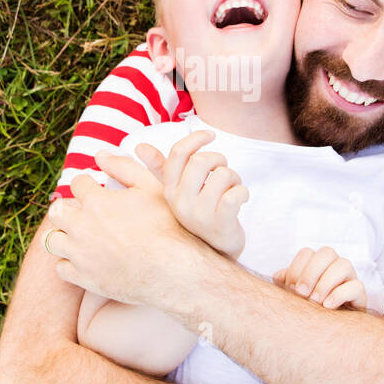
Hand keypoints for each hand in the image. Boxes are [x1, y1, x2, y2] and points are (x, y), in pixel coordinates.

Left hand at [45, 150, 211, 311]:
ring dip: (64, 235)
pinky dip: (69, 263)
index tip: (95, 190)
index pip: (78, 183)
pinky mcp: (84, 278)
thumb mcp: (151, 187)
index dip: (88, 184)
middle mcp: (82, 227)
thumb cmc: (167, 225)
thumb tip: (99, 155)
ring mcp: (80, 254)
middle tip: (83, 213)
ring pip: (52, 240)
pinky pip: (61, 268)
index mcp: (96, 201)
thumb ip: (124, 167)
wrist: (174, 269)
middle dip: (68, 208)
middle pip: (57, 211)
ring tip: (79, 236)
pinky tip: (84, 259)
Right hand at [125, 130, 248, 260]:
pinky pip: (234, 195)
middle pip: (201, 161)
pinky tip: (241, 198)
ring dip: (234, 178)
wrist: (215, 249)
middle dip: (219, 160)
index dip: (196, 138)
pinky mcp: (220, 224)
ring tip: (232, 188)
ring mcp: (200, 215)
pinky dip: (243, 192)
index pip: (178, 154)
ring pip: (222, 175)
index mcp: (170, 190)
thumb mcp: (176, 191)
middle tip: (223, 171)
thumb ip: (160, 168)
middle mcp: (181, 202)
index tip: (211, 135)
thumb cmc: (198, 212)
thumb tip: (140, 146)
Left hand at [273, 247, 366, 310]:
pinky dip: (340, 295)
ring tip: (315, 301)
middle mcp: (334, 267)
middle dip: (311, 273)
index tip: (291, 288)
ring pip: (344, 264)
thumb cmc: (308, 310)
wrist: (328, 332)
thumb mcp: (293, 297)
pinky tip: (327, 306)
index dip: (297, 269)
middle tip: (302, 294)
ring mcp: (350, 279)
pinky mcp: (360, 295)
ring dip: (326, 283)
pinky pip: (356, 286)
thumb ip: (286, 284)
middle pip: (327, 252)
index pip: (307, 253)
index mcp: (317, 264)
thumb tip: (279, 276)